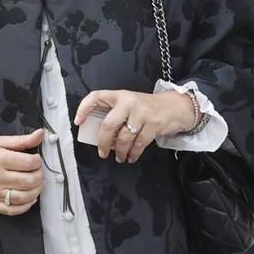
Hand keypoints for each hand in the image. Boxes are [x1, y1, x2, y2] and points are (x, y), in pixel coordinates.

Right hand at [0, 131, 43, 214]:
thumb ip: (20, 140)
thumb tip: (40, 134)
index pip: (30, 163)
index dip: (37, 160)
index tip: (35, 159)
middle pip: (30, 180)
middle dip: (39, 175)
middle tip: (37, 171)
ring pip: (24, 197)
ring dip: (36, 191)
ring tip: (35, 183)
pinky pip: (12, 210)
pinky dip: (25, 206)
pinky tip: (29, 198)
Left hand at [74, 88, 194, 163]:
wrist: (174, 106)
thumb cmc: (146, 108)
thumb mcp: (129, 104)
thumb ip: (115, 114)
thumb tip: (99, 136)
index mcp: (119, 95)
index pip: (96, 97)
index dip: (84, 109)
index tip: (78, 122)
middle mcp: (129, 102)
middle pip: (109, 124)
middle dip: (103, 142)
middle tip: (102, 152)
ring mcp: (142, 112)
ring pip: (124, 138)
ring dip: (120, 151)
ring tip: (119, 157)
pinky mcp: (153, 124)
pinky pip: (139, 144)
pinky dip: (133, 153)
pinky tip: (131, 156)